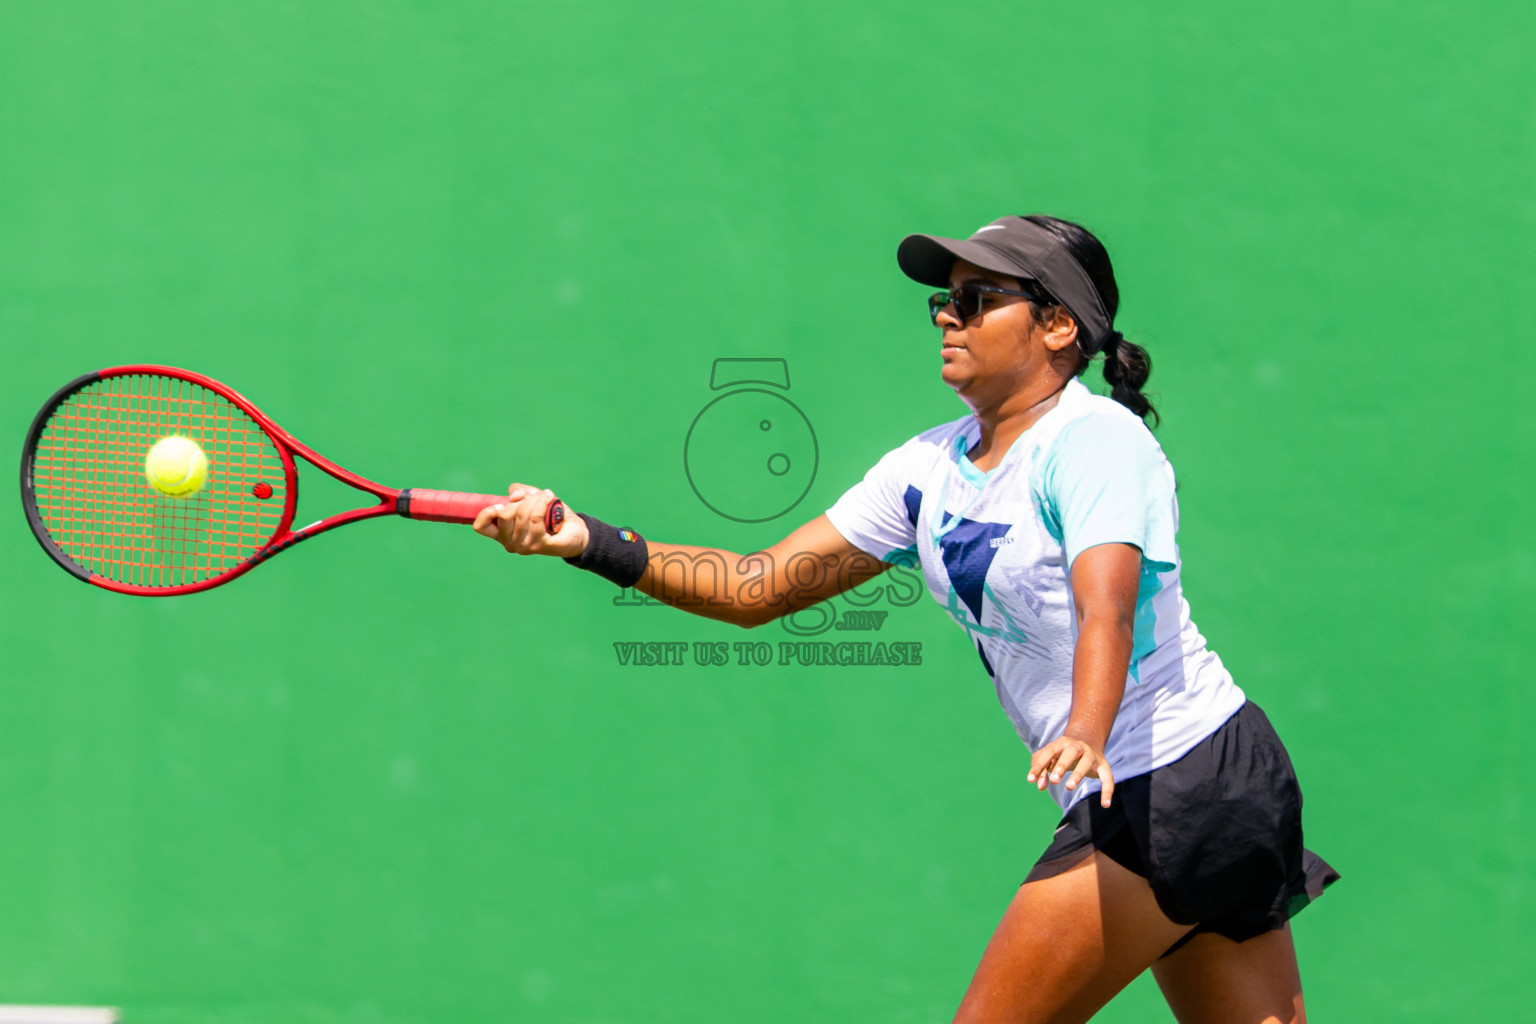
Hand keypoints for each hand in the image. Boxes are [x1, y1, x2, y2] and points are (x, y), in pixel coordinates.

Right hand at [471, 483, 589, 558]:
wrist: (575, 530)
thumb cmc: (550, 515)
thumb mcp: (531, 498)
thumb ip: (518, 492)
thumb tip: (513, 496)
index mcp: (502, 534)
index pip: (480, 527)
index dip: (488, 512)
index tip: (502, 504)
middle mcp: (509, 543)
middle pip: (504, 514)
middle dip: (521, 499)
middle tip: (534, 497)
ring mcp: (523, 546)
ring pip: (521, 513)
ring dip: (535, 499)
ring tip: (546, 497)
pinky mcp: (539, 545)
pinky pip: (536, 517)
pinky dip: (543, 503)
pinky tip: (550, 498)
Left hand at [1027, 735, 1115, 807]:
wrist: (1088, 739)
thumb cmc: (1063, 753)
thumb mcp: (1051, 758)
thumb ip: (1041, 770)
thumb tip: (1040, 786)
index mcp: (1061, 743)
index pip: (1048, 752)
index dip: (1039, 766)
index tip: (1030, 780)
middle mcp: (1078, 746)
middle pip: (1070, 752)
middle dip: (1061, 765)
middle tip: (1053, 780)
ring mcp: (1092, 755)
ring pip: (1086, 762)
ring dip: (1078, 774)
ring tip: (1068, 787)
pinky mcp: (1104, 765)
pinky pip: (1107, 778)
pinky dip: (1107, 791)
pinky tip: (1105, 805)